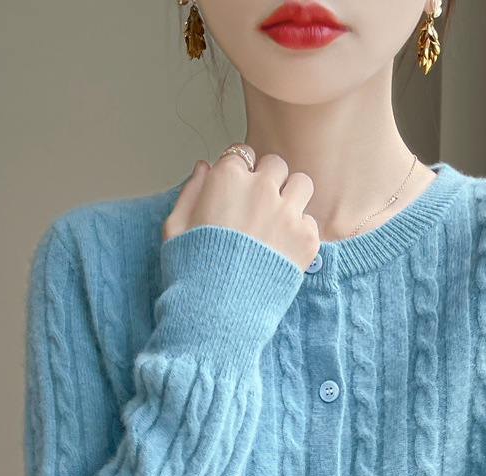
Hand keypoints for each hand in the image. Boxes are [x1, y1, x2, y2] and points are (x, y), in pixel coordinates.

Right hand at [162, 145, 319, 272]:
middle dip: (269, 182)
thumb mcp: (175, 228)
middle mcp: (261, 189)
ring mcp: (287, 213)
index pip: (244, 153)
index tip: (240, 191)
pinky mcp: (307, 239)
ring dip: (292, 198)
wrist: (218, 312)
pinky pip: (310, 222)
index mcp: (227, 179)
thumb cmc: (192, 272)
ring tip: (280, 222)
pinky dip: (301, 233)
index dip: (241, 172)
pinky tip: (283, 251)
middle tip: (261, 208)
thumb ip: (190, 192)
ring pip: (302, 184)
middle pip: (276, 166)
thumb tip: (204, 168)